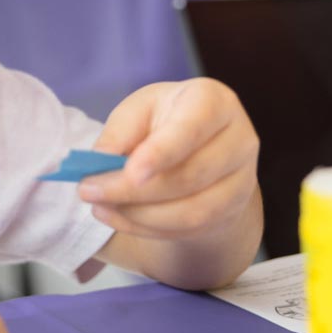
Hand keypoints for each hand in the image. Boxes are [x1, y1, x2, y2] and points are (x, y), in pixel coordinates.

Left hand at [77, 78, 259, 241]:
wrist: (197, 148)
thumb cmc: (162, 121)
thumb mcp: (137, 112)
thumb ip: (119, 134)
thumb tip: (99, 163)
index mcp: (214, 102)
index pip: (193, 127)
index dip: (162, 152)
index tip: (130, 172)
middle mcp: (239, 139)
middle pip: (189, 176)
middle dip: (133, 190)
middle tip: (88, 190)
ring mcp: (242, 179)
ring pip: (191, 211)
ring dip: (139, 215)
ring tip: (100, 207)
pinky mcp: (233, 211)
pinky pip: (190, 230)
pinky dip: (148, 228)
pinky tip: (119, 218)